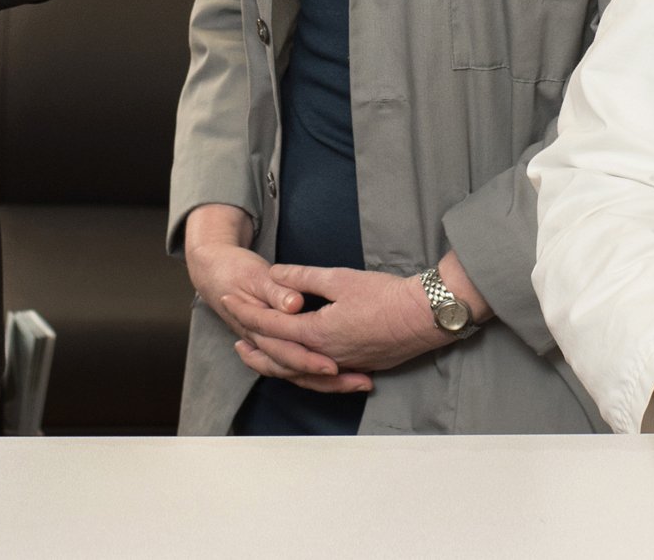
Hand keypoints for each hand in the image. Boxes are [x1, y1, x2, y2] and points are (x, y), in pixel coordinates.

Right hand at [181, 205, 366, 394]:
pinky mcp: (278, 343)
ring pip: (299, 374)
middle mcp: (263, 343)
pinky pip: (299, 367)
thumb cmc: (234, 270)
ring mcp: (269, 346)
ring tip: (362, 382)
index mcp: (257, 327)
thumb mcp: (254, 275)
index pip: (285, 351)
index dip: (310, 360)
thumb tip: (293, 304)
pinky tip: (346, 374)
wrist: (214, 271)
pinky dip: (322, 373)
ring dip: (330, 383)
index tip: (334, 366)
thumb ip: (275, 291)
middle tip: (359, 380)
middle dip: (328, 380)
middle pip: (297, 371)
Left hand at [242, 264, 446, 377]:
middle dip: (255, 346)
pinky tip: (302, 368)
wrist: (424, 316)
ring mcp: (343, 365)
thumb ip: (303, 278)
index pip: (271, 325)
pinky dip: (303, 373)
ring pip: (299, 372)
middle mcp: (325, 356)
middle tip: (235, 338)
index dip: (248, 311)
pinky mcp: (358, 367)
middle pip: (279, 356)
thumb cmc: (386, 295)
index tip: (229, 300)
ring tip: (259, 358)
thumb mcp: (339, 278)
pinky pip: (320, 377)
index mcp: (316, 333)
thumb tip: (276, 274)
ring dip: (275, 365)